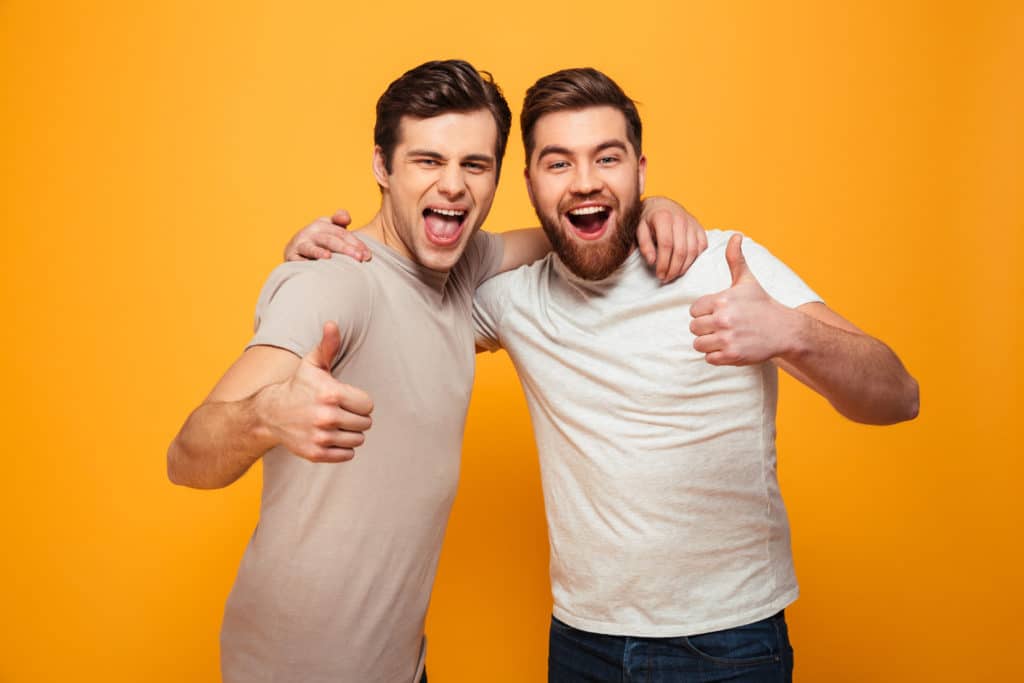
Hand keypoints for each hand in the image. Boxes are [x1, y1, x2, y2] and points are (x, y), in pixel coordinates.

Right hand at [259, 322, 373, 461]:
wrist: (270, 413)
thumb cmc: (298, 385)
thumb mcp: (313, 363)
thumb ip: (328, 345)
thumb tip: (332, 324)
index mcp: (331, 394)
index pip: (368, 405)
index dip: (359, 402)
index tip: (345, 399)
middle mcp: (327, 417)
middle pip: (365, 424)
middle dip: (356, 417)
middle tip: (339, 411)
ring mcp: (321, 437)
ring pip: (358, 440)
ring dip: (350, 433)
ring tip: (334, 423)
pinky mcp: (316, 453)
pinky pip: (347, 455)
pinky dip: (342, 448)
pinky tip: (329, 436)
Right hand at [283, 210, 371, 261]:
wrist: (294, 250)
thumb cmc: (319, 240)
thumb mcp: (330, 228)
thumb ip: (340, 219)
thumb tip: (346, 217)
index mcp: (321, 224)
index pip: (341, 232)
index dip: (355, 242)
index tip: (367, 255)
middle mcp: (309, 232)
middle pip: (330, 240)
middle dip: (346, 249)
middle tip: (359, 258)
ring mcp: (299, 244)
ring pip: (311, 248)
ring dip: (319, 253)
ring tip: (329, 257)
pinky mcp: (291, 256)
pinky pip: (297, 260)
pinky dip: (304, 264)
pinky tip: (311, 267)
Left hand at [636, 196, 707, 282]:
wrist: (661, 205)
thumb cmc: (648, 219)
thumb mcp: (639, 229)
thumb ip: (644, 245)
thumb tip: (652, 261)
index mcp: (663, 217)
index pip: (666, 245)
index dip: (663, 263)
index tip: (659, 275)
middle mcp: (680, 218)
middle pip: (681, 250)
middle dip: (673, 269)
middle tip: (665, 279)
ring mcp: (692, 223)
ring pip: (693, 251)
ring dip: (684, 267)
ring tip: (673, 275)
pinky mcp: (699, 227)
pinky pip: (702, 246)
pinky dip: (695, 259)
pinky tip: (684, 265)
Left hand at [688, 234, 797, 365]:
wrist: (785, 330)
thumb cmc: (762, 304)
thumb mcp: (747, 281)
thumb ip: (735, 259)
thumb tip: (735, 236)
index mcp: (722, 300)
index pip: (694, 310)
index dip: (704, 312)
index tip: (718, 312)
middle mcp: (723, 319)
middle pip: (694, 327)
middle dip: (705, 328)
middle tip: (721, 326)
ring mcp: (727, 338)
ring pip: (698, 344)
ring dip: (708, 343)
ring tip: (723, 337)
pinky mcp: (732, 355)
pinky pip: (709, 358)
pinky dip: (716, 356)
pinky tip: (729, 347)